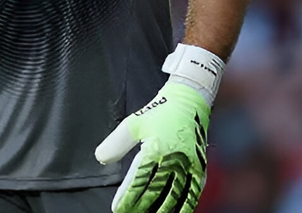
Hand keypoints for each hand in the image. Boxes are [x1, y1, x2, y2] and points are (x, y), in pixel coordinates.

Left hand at [94, 82, 209, 212]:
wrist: (190, 99)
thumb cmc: (161, 110)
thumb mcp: (133, 124)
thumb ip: (116, 143)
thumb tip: (101, 157)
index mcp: (155, 150)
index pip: (138, 181)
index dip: (127, 197)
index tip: (118, 208)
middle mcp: (173, 160)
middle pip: (155, 192)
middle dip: (141, 207)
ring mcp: (188, 165)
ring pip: (175, 196)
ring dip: (162, 210)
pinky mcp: (200, 166)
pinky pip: (193, 192)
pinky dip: (185, 205)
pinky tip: (177, 212)